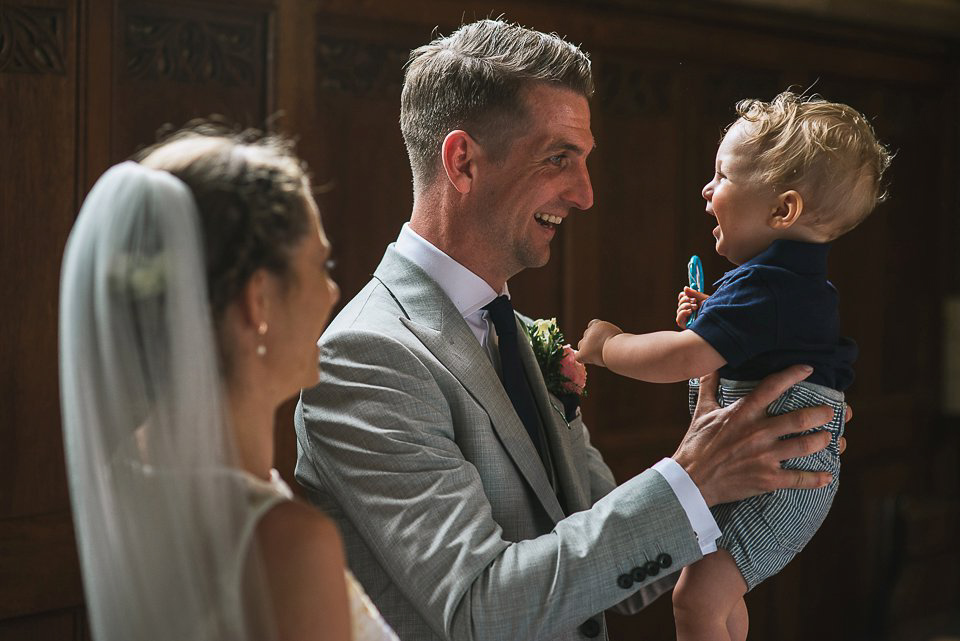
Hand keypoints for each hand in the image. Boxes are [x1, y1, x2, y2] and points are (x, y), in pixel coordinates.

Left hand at [575, 319, 623, 366]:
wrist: (617, 349)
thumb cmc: (623, 344)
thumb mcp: (618, 336)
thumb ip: (610, 337)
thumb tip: (611, 342)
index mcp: (599, 325)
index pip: (593, 324)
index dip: (595, 332)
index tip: (601, 338)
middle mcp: (590, 331)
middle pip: (587, 335)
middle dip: (593, 341)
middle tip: (602, 349)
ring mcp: (586, 342)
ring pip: (581, 344)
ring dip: (586, 349)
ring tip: (597, 355)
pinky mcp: (584, 353)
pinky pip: (578, 356)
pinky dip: (581, 358)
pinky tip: (587, 360)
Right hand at [672, 365, 836, 506]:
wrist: (690, 480)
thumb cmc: (696, 444)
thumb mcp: (702, 411)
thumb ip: (709, 386)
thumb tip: (709, 364)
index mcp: (742, 413)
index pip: (772, 387)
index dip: (793, 375)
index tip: (809, 369)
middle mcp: (757, 433)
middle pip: (799, 418)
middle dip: (821, 413)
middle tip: (831, 411)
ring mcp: (764, 457)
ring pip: (805, 446)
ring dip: (823, 441)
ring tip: (830, 438)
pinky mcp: (767, 479)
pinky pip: (799, 479)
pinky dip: (817, 478)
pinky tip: (828, 476)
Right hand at [676, 286, 709, 328]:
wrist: (717, 317)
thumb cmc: (712, 309)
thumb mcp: (703, 299)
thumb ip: (694, 293)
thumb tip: (685, 288)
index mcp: (691, 304)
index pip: (681, 298)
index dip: (683, 295)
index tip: (689, 294)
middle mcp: (688, 311)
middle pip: (679, 303)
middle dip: (686, 300)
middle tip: (695, 301)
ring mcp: (686, 319)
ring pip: (678, 310)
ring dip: (685, 306)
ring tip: (695, 307)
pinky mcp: (686, 325)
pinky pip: (678, 319)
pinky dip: (683, 313)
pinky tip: (690, 312)